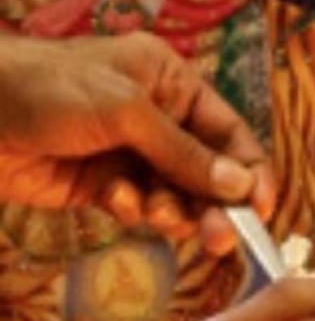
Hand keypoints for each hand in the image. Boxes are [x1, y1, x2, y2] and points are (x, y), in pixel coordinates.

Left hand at [0, 30, 274, 250]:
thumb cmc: (48, 90)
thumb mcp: (126, 112)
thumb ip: (184, 153)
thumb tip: (243, 187)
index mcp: (169, 81)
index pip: (228, 131)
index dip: (250, 171)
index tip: (260, 211)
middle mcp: (156, 116)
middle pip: (207, 170)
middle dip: (213, 203)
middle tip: (218, 239)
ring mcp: (128, 152)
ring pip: (175, 194)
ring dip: (171, 209)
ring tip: (153, 212)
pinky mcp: (101, 185)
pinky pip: (139, 206)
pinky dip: (134, 208)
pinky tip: (114, 199)